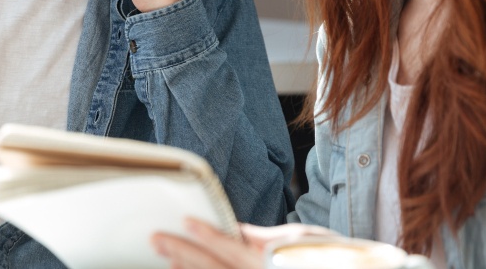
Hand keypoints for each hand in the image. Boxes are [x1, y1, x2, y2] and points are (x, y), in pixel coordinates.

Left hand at [151, 219, 338, 268]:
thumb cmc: (328, 260)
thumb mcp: (301, 240)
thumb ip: (265, 239)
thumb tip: (236, 229)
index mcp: (271, 262)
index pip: (233, 246)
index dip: (208, 235)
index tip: (186, 221)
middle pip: (214, 267)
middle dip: (184, 254)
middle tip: (157, 239)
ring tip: (165, 260)